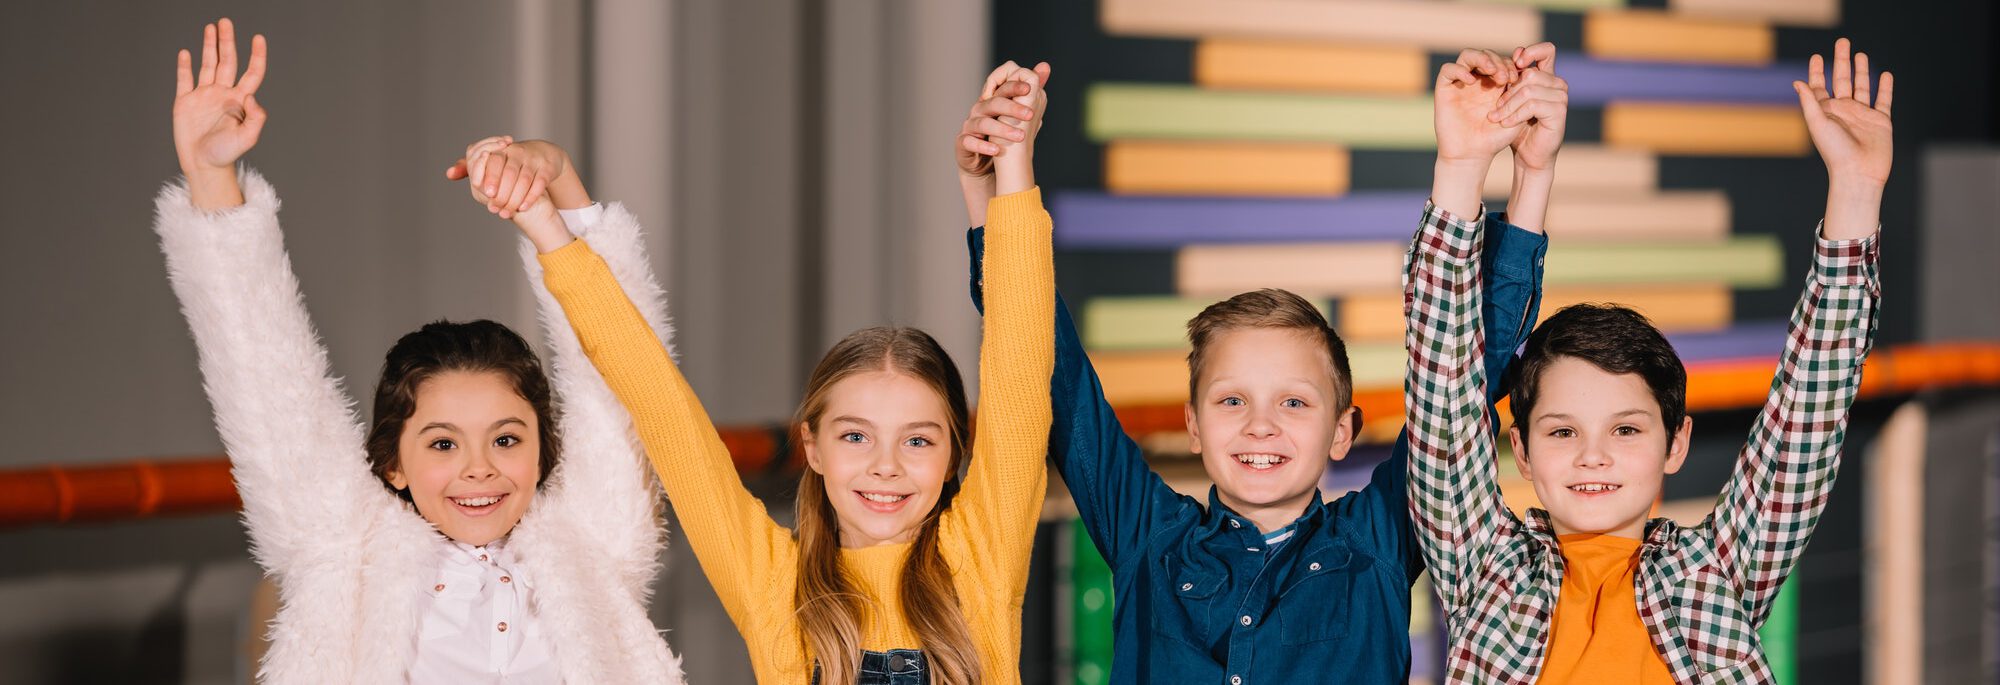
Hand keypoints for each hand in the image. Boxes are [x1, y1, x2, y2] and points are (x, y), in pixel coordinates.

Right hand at [172, 18, 267, 208]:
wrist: (203, 165)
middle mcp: (223, 94)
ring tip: (211, 27)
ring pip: (207, 65)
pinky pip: (185, 79)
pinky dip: (185, 66)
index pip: (252, 72)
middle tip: (225, 22)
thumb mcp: (247, 138)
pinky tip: (186, 52)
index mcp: (240, 101)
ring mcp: (203, 96)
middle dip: (227, 41)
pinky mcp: (185, 102)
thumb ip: (255, 118)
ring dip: (209, 46)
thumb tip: (251, 97)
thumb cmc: (227, 154)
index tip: (258, 38)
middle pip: (227, 61)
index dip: (256, 55)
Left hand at [445, 137, 568, 218]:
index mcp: (501, 149)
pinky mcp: (546, 168)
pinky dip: (531, 196)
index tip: (485, 193)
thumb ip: (471, 167)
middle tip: (494, 208)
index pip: (493, 161)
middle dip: (502, 191)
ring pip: (525, 179)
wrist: (544, 155)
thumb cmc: (512, 161)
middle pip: (509, 172)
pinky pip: (539, 183)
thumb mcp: (493, 160)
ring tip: (507, 212)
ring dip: (516, 197)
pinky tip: (523, 207)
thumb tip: (449, 174)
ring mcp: (533, 160)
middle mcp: (517, 152)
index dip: (489, 177)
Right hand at [957, 61, 1046, 225]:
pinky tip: (996, 150)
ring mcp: (970, 126)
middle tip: (1030, 115)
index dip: (1013, 85)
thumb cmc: (1001, 136)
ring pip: (983, 122)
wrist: (985, 165)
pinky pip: (969, 142)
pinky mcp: (963, 143)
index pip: (1000, 85)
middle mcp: (979, 110)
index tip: (1029, 89)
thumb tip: (1045, 66)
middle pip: (993, 102)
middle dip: (1012, 107)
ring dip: (1002, 129)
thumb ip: (1029, 92)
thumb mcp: (1017, 114)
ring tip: (1019, 137)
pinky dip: (983, 146)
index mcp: (993, 100)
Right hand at [1433, 48, 1518, 167]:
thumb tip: (1529, 70)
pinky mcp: (1444, 89)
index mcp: (1493, 85)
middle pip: (1486, 54)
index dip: (1510, 64)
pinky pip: (1448, 69)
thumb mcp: (1516, 113)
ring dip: (1482, 59)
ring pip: (1468, 56)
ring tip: (1492, 71)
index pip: (1501, 61)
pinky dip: (1460, 69)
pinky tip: (1471, 81)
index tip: (1517, 78)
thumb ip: (1522, 93)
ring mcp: (1460, 84)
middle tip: (1505, 77)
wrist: (1472, 155)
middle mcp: (1476, 81)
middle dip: (1498, 62)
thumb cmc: (1495, 138)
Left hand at [1499, 43, 1566, 173]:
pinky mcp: (1559, 112)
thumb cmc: (1519, 126)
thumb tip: (1516, 52)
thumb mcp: (1511, 99)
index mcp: (1548, 77)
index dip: (1530, 52)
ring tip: (1496, 117)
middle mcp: (1558, 85)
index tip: (1513, 65)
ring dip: (1508, 105)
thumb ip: (1513, 78)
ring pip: (1529, 90)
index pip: (1547, 50)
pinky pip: (1532, 105)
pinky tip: (1506, 123)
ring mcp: (1561, 98)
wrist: (1529, 155)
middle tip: (1495, 108)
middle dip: (1508, 91)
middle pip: (1530, 74)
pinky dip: (1515, 115)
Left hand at [1796, 38, 1893, 186]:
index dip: (1818, 71)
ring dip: (1861, 70)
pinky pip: (1884, 99)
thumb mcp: (1818, 123)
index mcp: (1826, 112)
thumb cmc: (1835, 151)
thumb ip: (1810, 102)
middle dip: (1842, 61)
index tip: (1816, 56)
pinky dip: (1885, 87)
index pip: (1820, 87)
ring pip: (1862, 86)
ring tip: (1860, 54)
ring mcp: (1862, 115)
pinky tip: (1885, 74)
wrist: (1859, 172)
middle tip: (1843, 41)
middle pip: (1843, 80)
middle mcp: (1844, 111)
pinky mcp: (1881, 120)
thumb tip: (1797, 82)